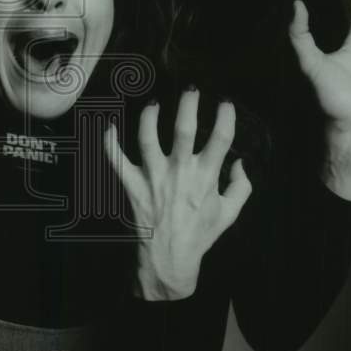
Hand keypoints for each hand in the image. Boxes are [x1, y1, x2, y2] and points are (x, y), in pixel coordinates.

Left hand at [104, 91, 250, 300]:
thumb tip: (239, 163)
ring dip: (150, 116)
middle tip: (191, 90)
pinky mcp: (132, 186)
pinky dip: (109, 143)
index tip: (226, 103)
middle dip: (189, 105)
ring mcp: (153, 178)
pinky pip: (115, 161)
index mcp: (205, 177)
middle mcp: (179, 173)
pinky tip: (108, 126)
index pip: (221, 138)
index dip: (226, 116)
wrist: (170, 260)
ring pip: (147, 138)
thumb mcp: (230, 214)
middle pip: (184, 130)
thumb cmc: (200, 235)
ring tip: (154, 104)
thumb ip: (241, 187)